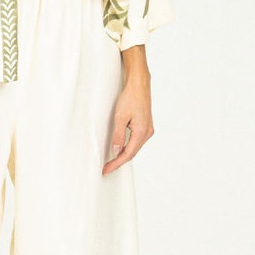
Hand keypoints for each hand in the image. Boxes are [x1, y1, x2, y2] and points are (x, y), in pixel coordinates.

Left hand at [103, 47, 153, 174]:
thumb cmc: (131, 97)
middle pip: (132, 153)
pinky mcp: (145, 126)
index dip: (116, 163)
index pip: (128, 154)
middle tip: (107, 168)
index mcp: (142, 132)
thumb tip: (116, 150)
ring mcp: (147, 129)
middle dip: (119, 161)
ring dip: (123, 154)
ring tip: (112, 161)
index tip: (107, 169)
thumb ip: (118, 135)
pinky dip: (128, 147)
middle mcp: (147, 133)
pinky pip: (136, 141)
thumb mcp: (120, 117)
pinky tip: (120, 149)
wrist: (139, 85)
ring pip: (134, 147)